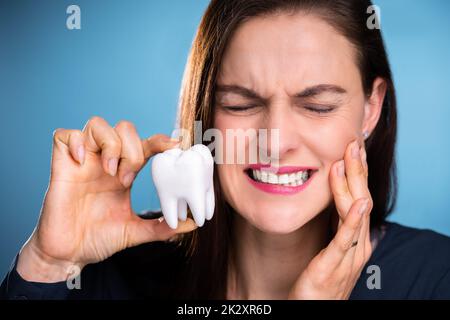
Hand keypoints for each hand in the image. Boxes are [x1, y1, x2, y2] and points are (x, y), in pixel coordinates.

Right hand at [17, 117, 196, 282]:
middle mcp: (105, 162)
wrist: (69, 254)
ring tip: (109, 172)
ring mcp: (84, 162)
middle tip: (127, 179)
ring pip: (98, 125)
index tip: (174, 145)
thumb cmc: (99, 239)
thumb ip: (161, 227)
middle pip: (124, 129)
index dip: (159, 141)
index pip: (144, 145)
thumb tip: (191, 224)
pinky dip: (76, 142)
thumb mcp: (135, 232)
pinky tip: (81, 161)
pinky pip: (65, 136)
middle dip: (132, 149)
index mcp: (124, 173)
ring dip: (110, 145)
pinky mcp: (62, 166)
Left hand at [288, 139, 372, 298]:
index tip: (353, 147)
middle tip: (353, 143)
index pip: (360, 196)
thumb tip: (348, 207)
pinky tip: (359, 203)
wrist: (314, 309)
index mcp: (356, 236)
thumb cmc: (322, 278)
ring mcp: (349, 254)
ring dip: (353, 184)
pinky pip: (346, 239)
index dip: (357, 172)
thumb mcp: (333, 247)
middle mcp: (358, 242)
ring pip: (355, 212)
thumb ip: (341, 227)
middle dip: (357, 170)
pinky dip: (353, 219)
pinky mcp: (334, 265)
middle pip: (361, 198)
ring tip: (349, 159)